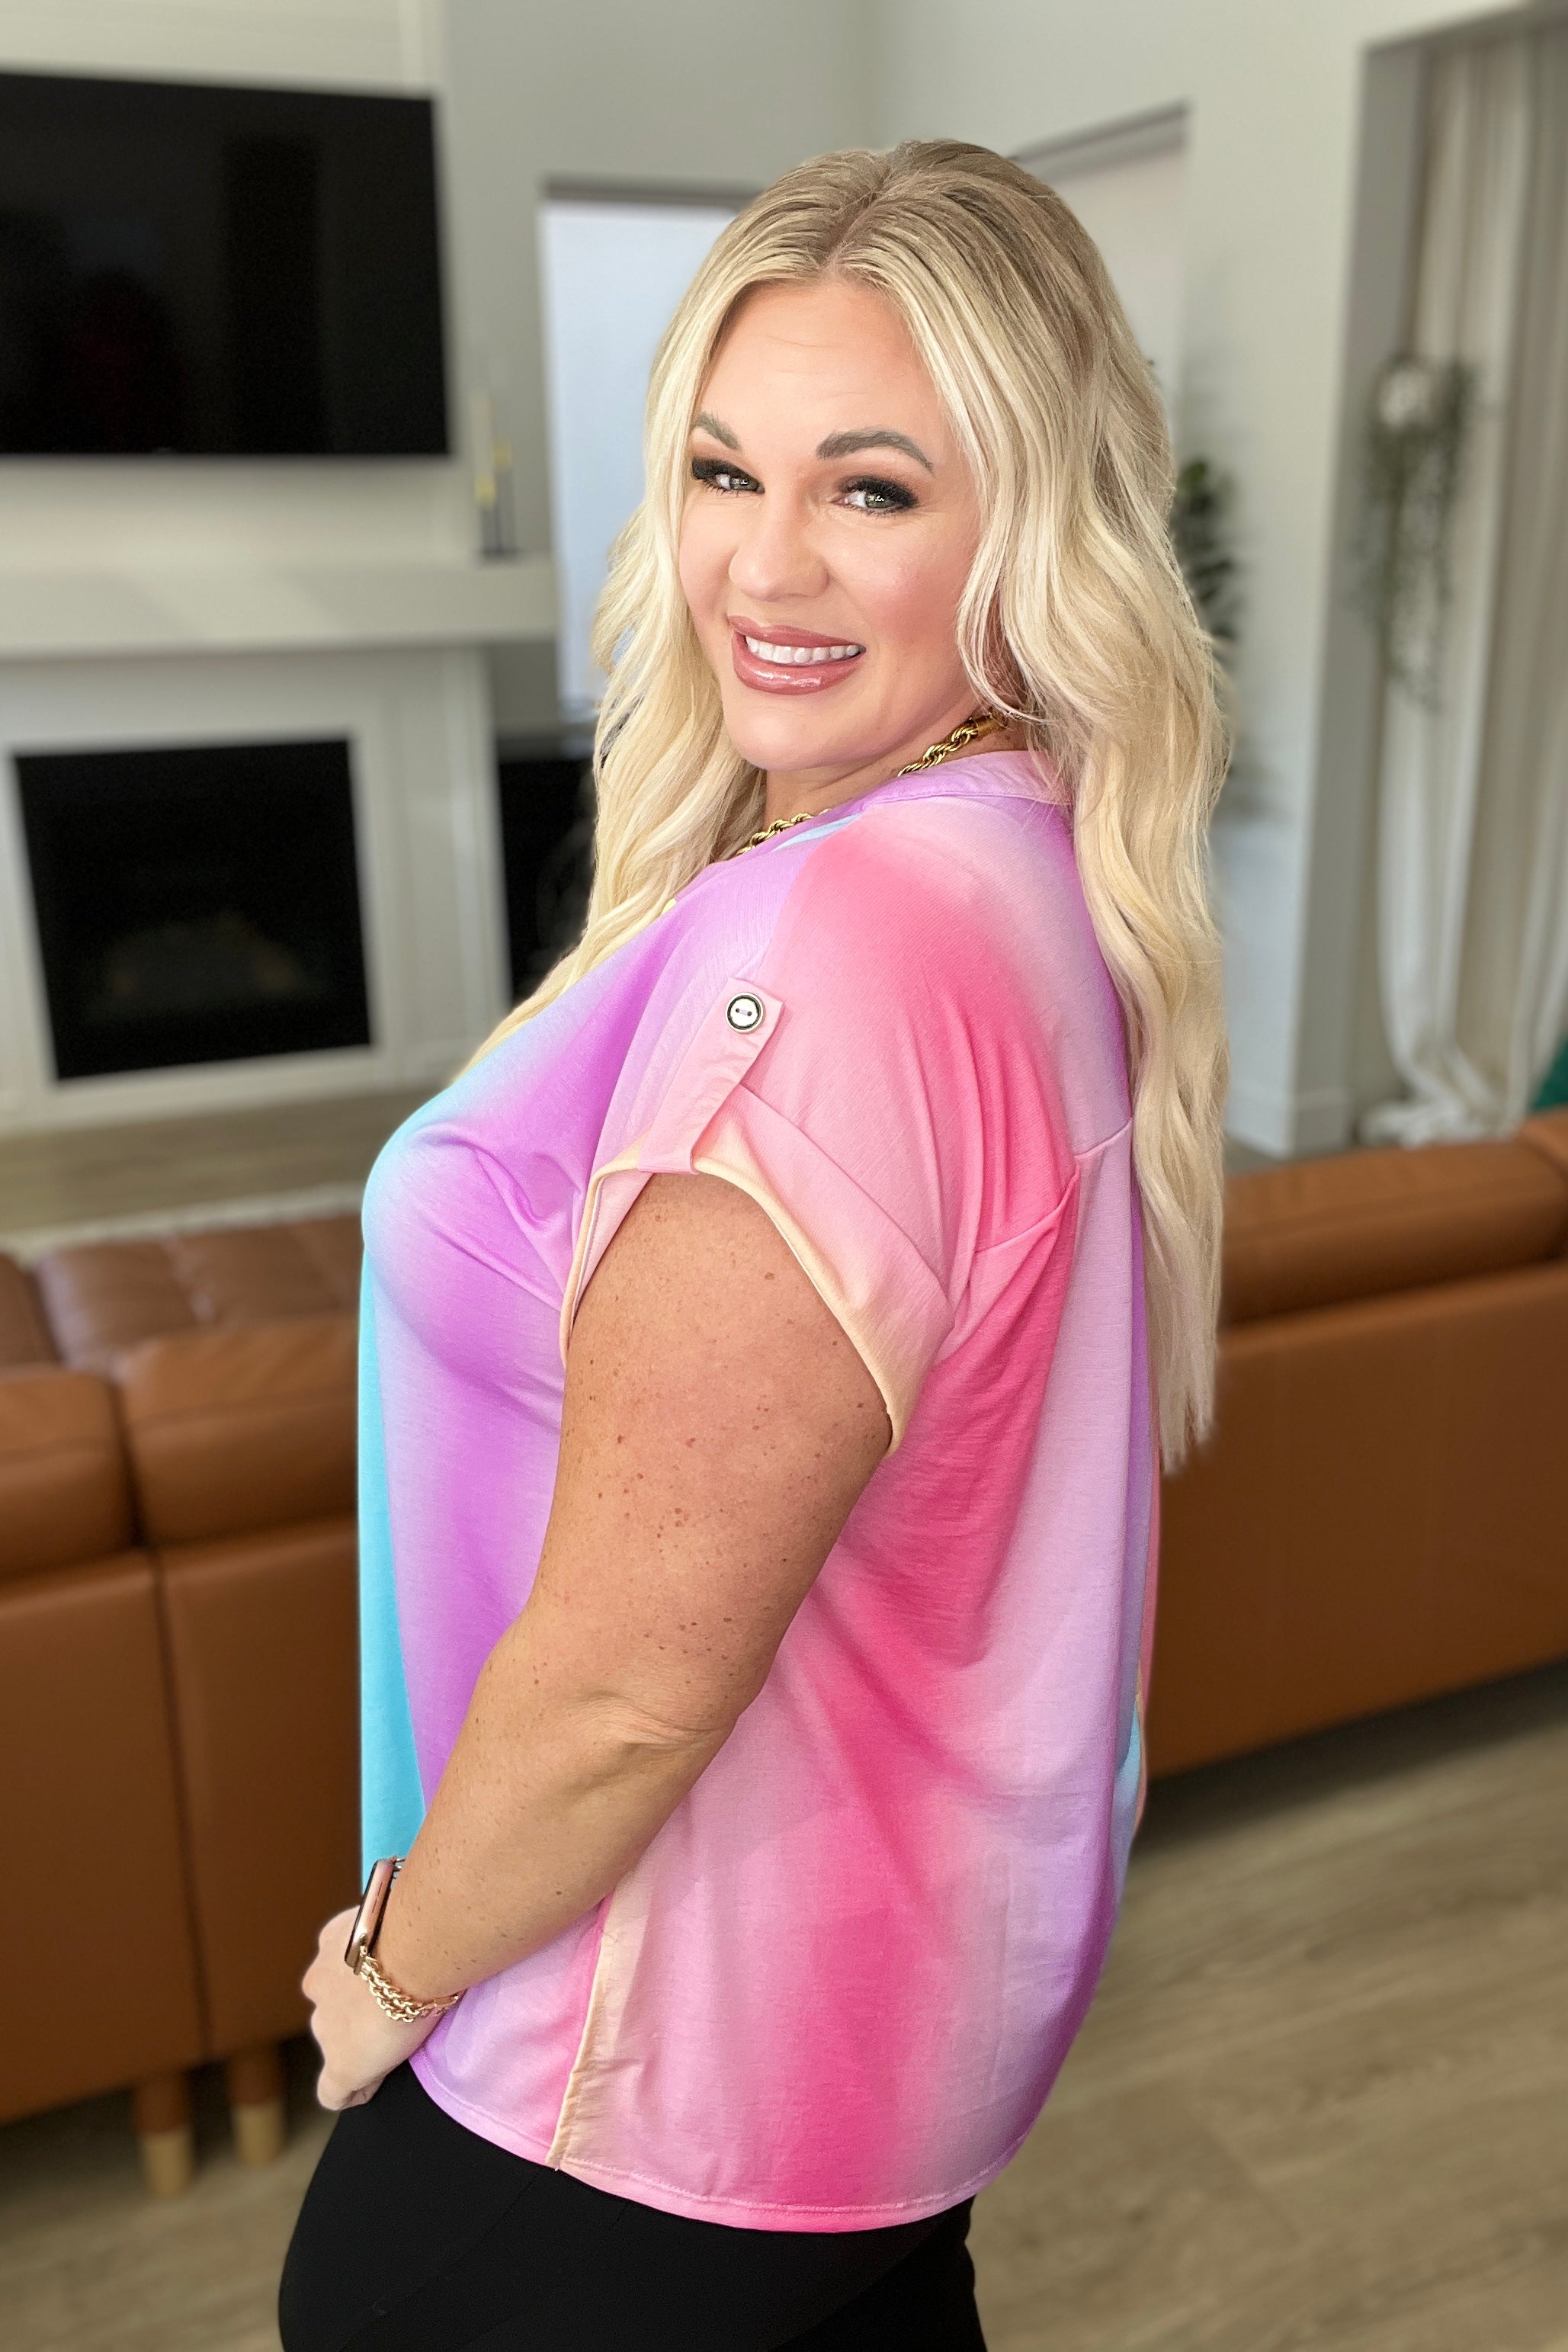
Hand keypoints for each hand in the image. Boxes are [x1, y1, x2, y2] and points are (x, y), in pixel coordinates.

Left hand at [302, 1907, 444, 2111]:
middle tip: (397, 2012)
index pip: (339, 1968)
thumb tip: (423, 1927)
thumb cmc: (419, 1919)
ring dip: (359, 2043)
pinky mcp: (340, 2065)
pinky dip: (355, 2090)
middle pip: (333, 2006)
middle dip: (358, 2011)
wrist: (416, 1949)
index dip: (364, 1981)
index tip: (391, 1984)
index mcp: (332, 1943)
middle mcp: (318, 1982)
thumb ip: (397, 1925)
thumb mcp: (401, 1909)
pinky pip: (336, 2090)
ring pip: (335, 2041)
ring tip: (393, 2045)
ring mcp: (326, 2027)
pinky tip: (373, 2085)